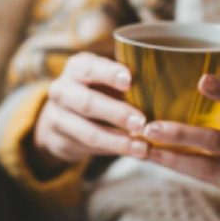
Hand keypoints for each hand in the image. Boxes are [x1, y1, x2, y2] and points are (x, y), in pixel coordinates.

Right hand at [32, 52, 148, 164]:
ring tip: (142, 147)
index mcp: (76, 68)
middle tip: (142, 122)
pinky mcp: (60, 142)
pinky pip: (90, 149)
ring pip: (89, 133)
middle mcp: (61, 91)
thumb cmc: (96, 91)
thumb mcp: (103, 78)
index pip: (90, 68)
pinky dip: (113, 151)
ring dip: (118, 141)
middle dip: (116, 114)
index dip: (109, 74)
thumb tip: (162, 86)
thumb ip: (124, 80)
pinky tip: (132, 152)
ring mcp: (57, 118)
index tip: (129, 80)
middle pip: (87, 103)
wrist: (60, 118)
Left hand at [144, 74, 219, 220]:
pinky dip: (176, 165)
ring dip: (171, 156)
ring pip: (205, 165)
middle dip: (181, 134)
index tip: (202, 79)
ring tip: (144, 146)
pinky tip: (154, 157)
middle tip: (149, 126)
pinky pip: (200, 177)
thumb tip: (186, 77)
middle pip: (217, 141)